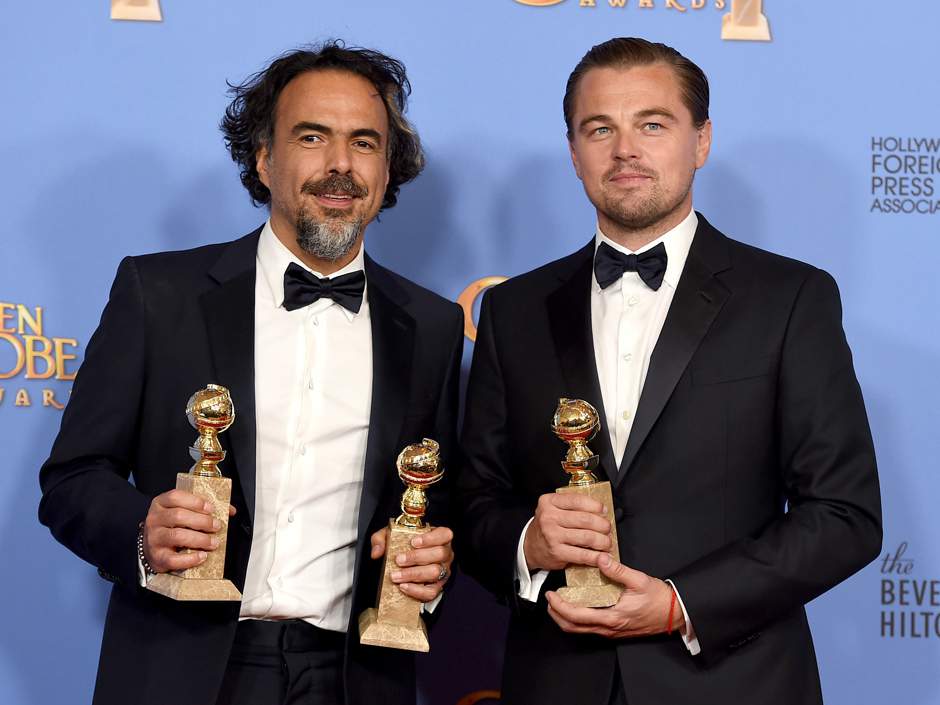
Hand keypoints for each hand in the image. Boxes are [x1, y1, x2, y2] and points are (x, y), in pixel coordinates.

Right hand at [142, 489, 235, 572]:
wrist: (151, 547)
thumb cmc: (171, 526)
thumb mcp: (181, 512)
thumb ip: (203, 508)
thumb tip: (230, 510)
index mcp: (161, 504)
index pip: (176, 497)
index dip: (195, 502)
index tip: (211, 509)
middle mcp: (154, 519)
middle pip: (179, 516)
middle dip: (202, 521)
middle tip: (217, 526)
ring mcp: (154, 538)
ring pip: (177, 536)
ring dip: (200, 539)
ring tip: (213, 542)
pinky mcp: (157, 557)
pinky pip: (173, 559)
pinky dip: (190, 559)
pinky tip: (202, 556)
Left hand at [370, 525, 453, 602]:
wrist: (406, 562)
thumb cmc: (403, 545)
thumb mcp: (390, 536)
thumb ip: (381, 539)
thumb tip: (377, 552)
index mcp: (439, 538)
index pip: (444, 534)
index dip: (431, 538)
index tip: (413, 542)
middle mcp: (445, 554)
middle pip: (439, 554)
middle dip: (417, 557)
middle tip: (399, 560)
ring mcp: (443, 571)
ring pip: (435, 572)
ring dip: (414, 574)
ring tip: (396, 575)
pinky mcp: (437, 587)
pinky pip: (432, 591)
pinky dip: (417, 590)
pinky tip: (404, 586)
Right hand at [523, 492, 611, 570]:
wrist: (529, 546)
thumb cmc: (547, 526)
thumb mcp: (553, 509)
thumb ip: (572, 506)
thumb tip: (600, 511)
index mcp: (549, 502)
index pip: (577, 500)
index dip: (595, 505)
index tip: (604, 511)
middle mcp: (549, 517)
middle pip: (585, 519)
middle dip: (602, 525)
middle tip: (608, 529)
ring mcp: (552, 535)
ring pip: (587, 537)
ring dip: (602, 541)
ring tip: (607, 542)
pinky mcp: (557, 552)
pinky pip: (582, 554)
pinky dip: (596, 556)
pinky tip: (602, 556)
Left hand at [545, 554, 684, 638]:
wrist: (674, 614)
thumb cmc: (658, 599)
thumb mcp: (639, 580)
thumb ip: (618, 570)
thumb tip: (601, 558)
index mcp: (611, 617)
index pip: (576, 616)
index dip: (559, 607)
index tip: (551, 594)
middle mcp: (608, 628)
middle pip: (573, 627)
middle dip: (557, 614)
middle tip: (549, 599)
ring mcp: (611, 631)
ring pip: (580, 630)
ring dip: (565, 618)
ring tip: (559, 602)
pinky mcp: (614, 630)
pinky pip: (590, 628)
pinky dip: (577, 619)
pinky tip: (577, 605)